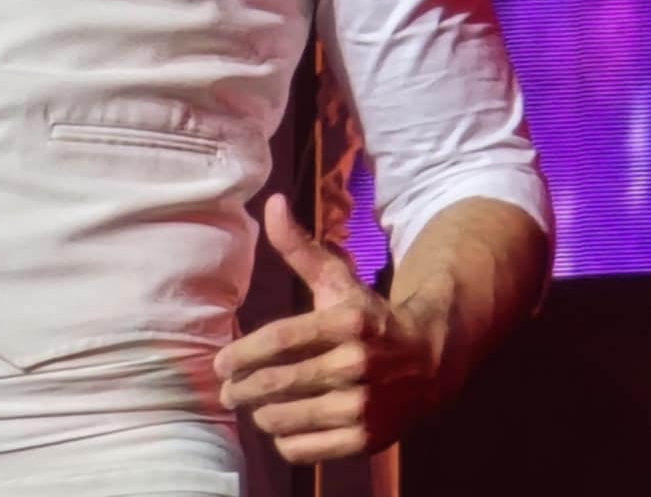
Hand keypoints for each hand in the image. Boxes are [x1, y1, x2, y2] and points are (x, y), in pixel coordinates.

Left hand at [215, 194, 450, 462]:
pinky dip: (287, 439)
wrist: (430, 363)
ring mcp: (363, 406)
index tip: (220, 363)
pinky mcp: (367, 439)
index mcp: (348, 323)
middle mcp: (357, 365)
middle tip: (227, 391)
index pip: (281, 340)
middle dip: (242, 389)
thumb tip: (271, 203)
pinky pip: (306, 448)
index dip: (243, 354)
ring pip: (287, 418)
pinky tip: (284, 425)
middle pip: (279, 382)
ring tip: (255, 405)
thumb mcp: (339, 280)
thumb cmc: (370, 318)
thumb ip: (299, 247)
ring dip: (262, 414)